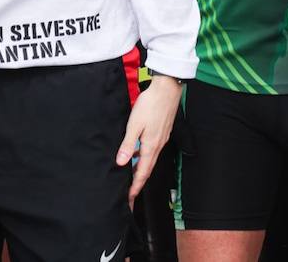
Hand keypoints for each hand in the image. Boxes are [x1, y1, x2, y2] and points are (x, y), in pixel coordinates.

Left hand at [117, 74, 180, 205]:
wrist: (167, 89)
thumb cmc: (150, 104)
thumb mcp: (134, 125)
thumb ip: (127, 145)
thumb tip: (120, 163)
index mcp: (151, 146)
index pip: (142, 172)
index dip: (135, 187)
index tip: (129, 199)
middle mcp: (158, 144)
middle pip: (148, 169)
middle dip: (139, 183)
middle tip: (131, 194)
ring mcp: (162, 138)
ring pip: (150, 159)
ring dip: (141, 170)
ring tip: (131, 177)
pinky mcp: (163, 132)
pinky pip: (153, 150)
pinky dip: (144, 157)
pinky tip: (136, 153)